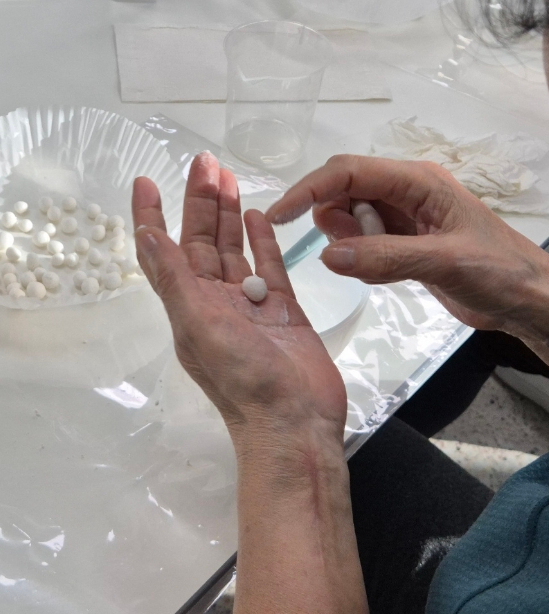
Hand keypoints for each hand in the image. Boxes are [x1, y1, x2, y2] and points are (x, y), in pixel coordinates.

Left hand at [132, 152, 346, 468]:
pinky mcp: (282, 310)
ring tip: (227, 177)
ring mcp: (250, 305)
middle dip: (201, 202)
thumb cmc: (243, 378)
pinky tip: (256, 217)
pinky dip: (262, 243)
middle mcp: (214, 301)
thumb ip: (174, 278)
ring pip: (235, 250)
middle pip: (203, 241)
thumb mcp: (197, 324)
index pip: (163, 251)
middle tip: (204, 162)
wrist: (294, 421)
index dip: (152, 216)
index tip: (145, 181)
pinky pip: (269, 268)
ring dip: (229, 214)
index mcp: (188, 305)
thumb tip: (145, 234)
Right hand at [266, 155, 548, 335]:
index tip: (278, 216)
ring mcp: (401, 218)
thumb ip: (384, 257)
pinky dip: (359, 260)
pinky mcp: (399, 243)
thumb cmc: (498, 271)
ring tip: (377, 265)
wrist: (526, 300)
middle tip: (346, 251)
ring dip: (347, 242)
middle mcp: (404, 192)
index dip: (309, 189)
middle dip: (332, 219)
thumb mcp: (444, 261)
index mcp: (416, 181)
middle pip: (342, 191)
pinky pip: (360, 245)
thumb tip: (326, 255)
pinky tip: (385, 275)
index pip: (348, 172)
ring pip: (348, 219)